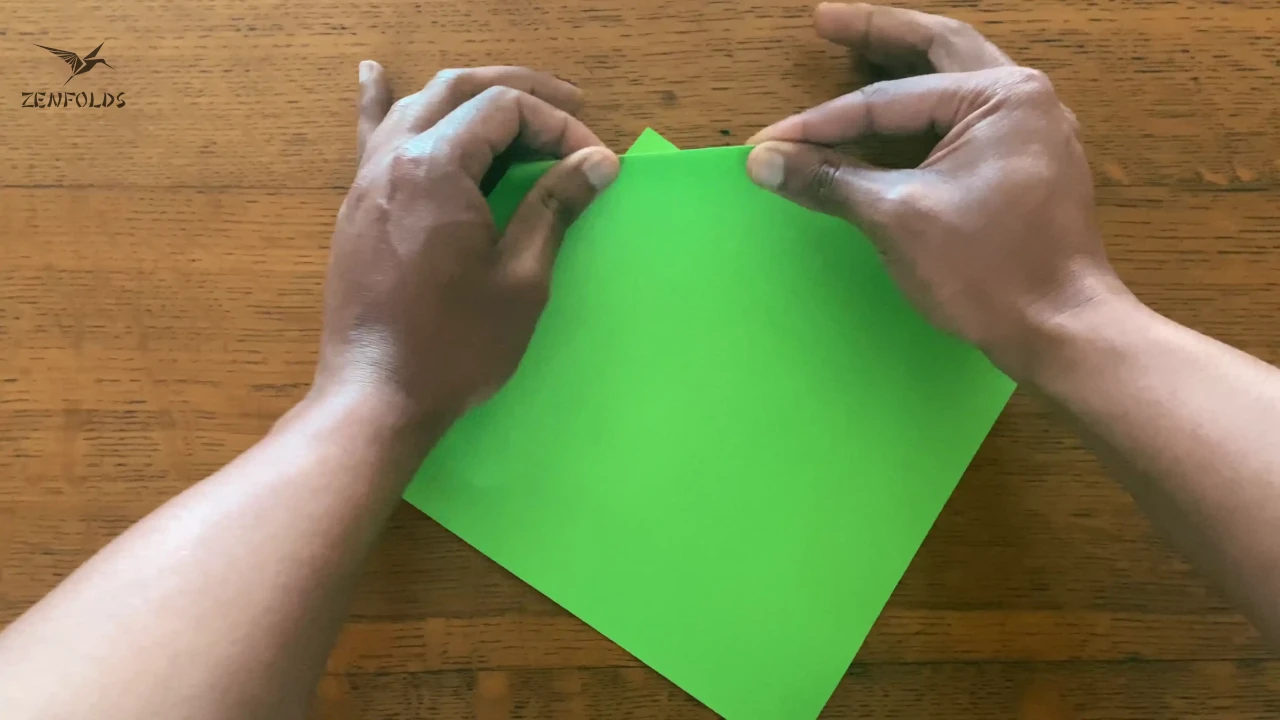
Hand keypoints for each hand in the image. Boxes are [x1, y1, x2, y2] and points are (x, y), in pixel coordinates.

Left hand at [312, 63, 619, 426]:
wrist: (377, 396)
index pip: (504, 109)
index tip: (593, 162)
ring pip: (418, 104)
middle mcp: (394, 157)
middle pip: (460, 89)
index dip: (557, 124)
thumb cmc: (455, 345)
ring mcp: (367, 179)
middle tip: (572, 107)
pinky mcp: (357, 206)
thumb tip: (597, 162)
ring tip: (514, 101)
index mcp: (435, 168)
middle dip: (520, 90)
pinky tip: (374, 71)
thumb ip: (554, 207)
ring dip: (470, 94)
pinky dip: (384, 101)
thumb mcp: (521, 278)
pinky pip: (373, 135)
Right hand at [747, 3, 1127, 380]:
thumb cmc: (989, 271)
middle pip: (937, 49)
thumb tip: (763, 161)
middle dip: (877, 34)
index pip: (888, 99)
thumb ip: (830, 179)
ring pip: (954, 81)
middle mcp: (1024, 99)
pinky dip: (924, 110)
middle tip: (825, 19)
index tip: (768, 143)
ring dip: (904, 66)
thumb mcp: (898, 217)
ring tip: (857, 49)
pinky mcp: (1025, 168)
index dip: (820, 124)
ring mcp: (1031, 133)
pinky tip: (898, 114)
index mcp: (1001, 95)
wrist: (1060, 331)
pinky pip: (965, 120)